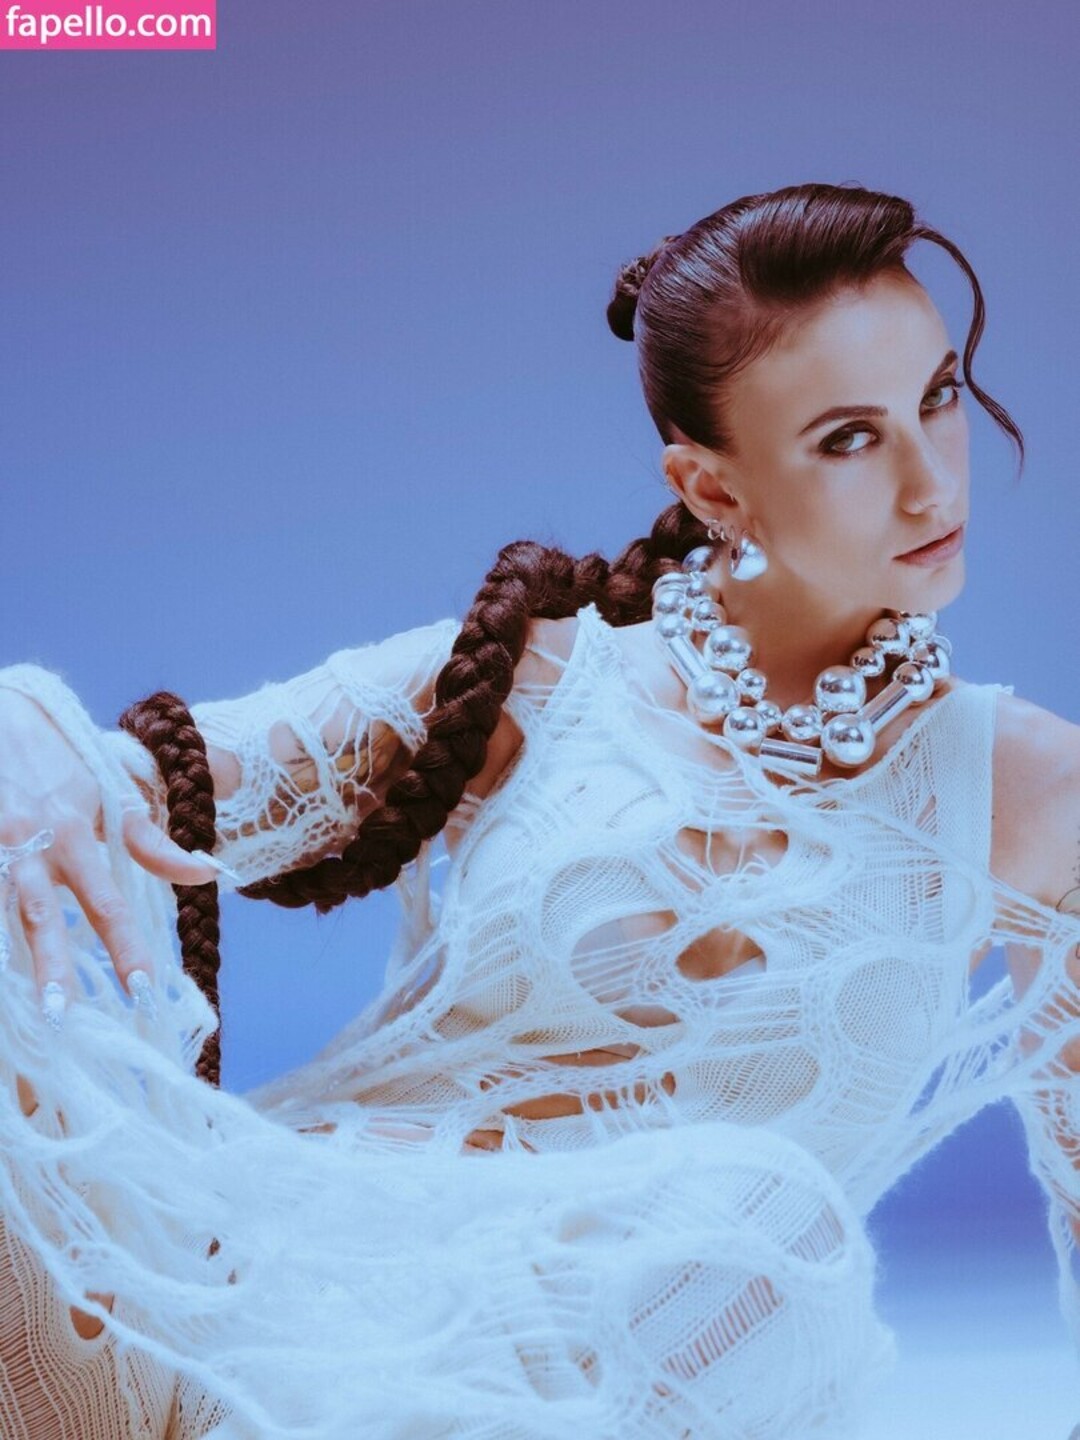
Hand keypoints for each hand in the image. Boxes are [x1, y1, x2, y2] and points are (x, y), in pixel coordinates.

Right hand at [0, 688, 219, 1019]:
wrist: (1, 718)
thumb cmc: (64, 759)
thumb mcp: (114, 793)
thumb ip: (152, 842)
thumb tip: (206, 874)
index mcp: (76, 834)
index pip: (108, 901)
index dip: (126, 945)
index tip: (144, 989)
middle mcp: (30, 848)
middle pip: (40, 917)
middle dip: (50, 967)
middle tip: (62, 1017)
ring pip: (1, 912)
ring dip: (13, 960)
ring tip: (26, 1007)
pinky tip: (0, 970)